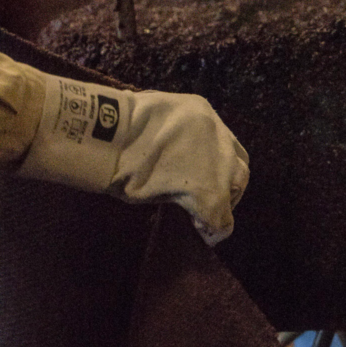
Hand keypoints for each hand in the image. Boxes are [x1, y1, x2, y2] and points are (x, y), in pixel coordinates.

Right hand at [10, 62, 248, 244]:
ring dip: (224, 203)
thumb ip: (171, 136)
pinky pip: (220, 216)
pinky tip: (205, 234)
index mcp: (201, 112)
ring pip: (236, 186)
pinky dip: (215, 227)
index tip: (206, 178)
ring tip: (205, 217)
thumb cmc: (119, 128)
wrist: (107, 134)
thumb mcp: (155, 121)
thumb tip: (168, 154)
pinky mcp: (208, 190)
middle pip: (238, 165)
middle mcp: (217, 133)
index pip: (225, 143)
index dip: (219, 165)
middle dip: (229, 185)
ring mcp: (217, 162)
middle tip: (212, 200)